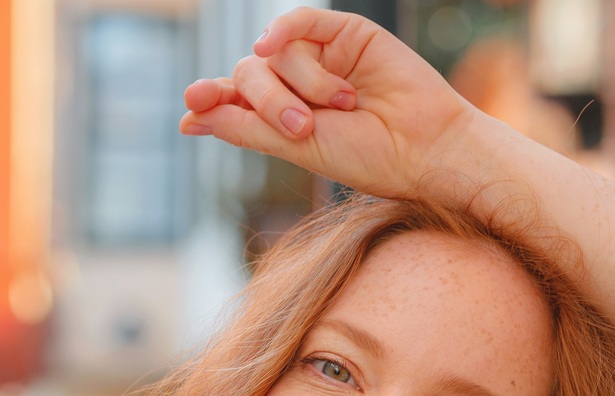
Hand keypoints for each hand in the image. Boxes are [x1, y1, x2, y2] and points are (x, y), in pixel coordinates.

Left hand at [180, 7, 476, 201]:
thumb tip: (189, 116)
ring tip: (342, 106)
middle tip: (305, 127)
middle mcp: (297, 87)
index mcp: (282, 119)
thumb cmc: (368, 157)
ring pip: (275, 53)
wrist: (424, 147)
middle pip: (250, 75)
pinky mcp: (346, 33)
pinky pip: (300, 20)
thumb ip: (244, 127)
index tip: (192, 104)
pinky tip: (271, 42)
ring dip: (301, 82)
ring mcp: (321, 59)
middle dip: (270, 101)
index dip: (211, 99)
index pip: (234, 101)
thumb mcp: (297, 147)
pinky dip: (283, 29)